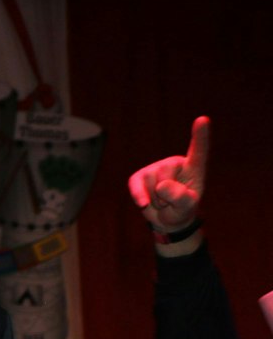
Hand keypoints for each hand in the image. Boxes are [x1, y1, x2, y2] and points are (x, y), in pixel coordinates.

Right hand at [127, 115, 208, 239]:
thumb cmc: (181, 210)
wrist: (165, 219)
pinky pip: (135, 185)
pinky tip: (143, 204)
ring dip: (155, 199)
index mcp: (193, 167)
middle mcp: (174, 163)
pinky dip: (138, 196)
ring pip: (150, 181)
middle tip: (170, 202)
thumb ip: (181, 197)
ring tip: (161, 202)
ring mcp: (155, 168)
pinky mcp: (139, 177)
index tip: (202, 119)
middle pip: (165, 173)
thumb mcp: (187, 208)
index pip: (198, 150)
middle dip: (165, 194)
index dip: (200, 136)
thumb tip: (161, 185)